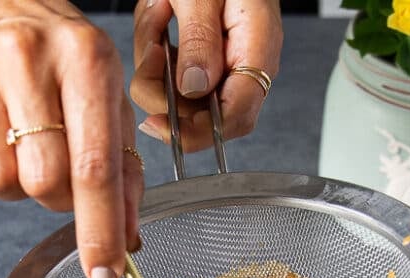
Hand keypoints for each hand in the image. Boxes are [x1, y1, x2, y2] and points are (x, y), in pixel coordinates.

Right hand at [0, 0, 143, 277]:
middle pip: (43, 184)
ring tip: (17, 143)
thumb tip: (129, 241)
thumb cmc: (64, 64)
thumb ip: (125, 175)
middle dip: (55, 198)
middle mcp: (28, 57)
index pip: (94, 168)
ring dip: (13, 184)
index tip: (104, 277)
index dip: (99, 231)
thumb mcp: (110, 104)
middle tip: (54, 165)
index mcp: (87, 61)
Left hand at [130, 0, 282, 151]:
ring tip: (160, 9)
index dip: (201, 133)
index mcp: (257, 49)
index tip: (163, 127)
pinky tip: (160, 8)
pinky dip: (152, 41)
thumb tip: (194, 89)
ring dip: (154, 56)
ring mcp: (218, 58)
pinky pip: (166, 67)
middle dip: (164, 89)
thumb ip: (201, 39)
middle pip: (200, 112)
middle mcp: (241, 62)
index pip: (237, 117)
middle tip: (153, 52)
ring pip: (175, 90)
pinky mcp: (196, 50)